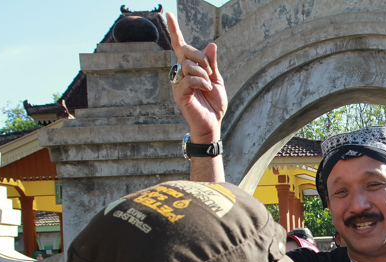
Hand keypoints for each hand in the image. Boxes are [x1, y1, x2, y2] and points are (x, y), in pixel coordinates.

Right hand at [165, 12, 227, 142]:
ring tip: (208, 85)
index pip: (180, 45)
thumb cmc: (213, 103)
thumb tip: (211, 45)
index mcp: (190, 68)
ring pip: (188, 65)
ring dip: (203, 73)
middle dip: (201, 58)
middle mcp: (180, 73)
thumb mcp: (217, 80)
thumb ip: (212, 63)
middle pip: (185, 52)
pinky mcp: (179, 94)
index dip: (174, 30)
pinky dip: (201, 82)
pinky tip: (206, 89)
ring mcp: (178, 83)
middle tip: (210, 71)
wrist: (213, 123)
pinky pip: (188, 79)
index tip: (168, 14)